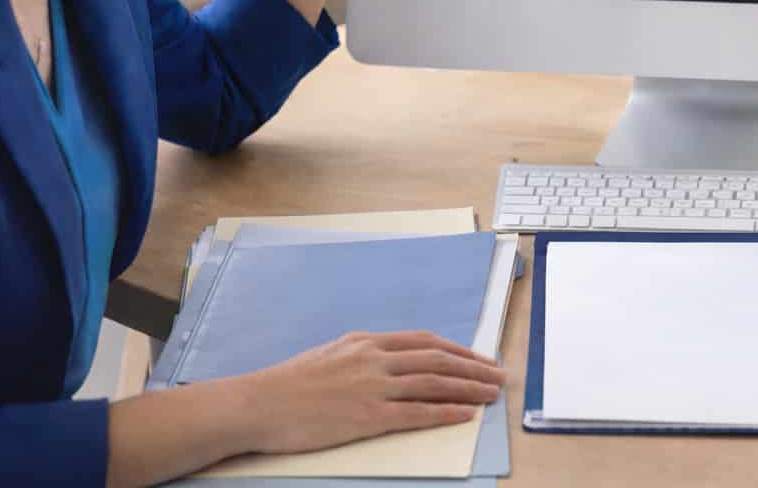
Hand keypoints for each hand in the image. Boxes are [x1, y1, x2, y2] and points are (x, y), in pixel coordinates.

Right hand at [238, 330, 504, 454]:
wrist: (260, 403)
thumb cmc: (289, 384)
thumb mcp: (331, 355)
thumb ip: (362, 355)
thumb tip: (388, 360)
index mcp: (367, 341)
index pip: (424, 341)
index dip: (457, 349)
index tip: (478, 357)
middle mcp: (375, 358)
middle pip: (437, 359)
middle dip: (473, 367)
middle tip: (497, 375)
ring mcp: (373, 386)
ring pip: (433, 383)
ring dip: (468, 388)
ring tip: (491, 394)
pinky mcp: (367, 416)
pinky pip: (416, 413)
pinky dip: (445, 412)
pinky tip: (465, 414)